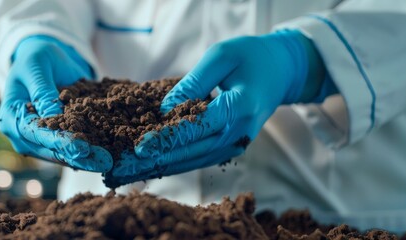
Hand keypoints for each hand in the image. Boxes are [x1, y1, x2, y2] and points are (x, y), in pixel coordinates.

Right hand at [0, 36, 112, 171]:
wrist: (42, 62)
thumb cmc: (37, 59)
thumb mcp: (38, 67)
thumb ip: (43, 91)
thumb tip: (53, 117)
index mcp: (10, 116)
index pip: (35, 133)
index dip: (59, 141)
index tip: (83, 148)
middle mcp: (20, 135)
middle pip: (49, 151)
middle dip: (77, 157)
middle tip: (105, 162)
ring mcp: (36, 142)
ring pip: (61, 156)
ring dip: (85, 160)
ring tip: (109, 162)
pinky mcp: (53, 142)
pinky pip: (69, 152)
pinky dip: (87, 155)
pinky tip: (108, 155)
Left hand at [108, 30, 327, 183]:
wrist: (281, 71)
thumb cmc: (250, 57)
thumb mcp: (221, 57)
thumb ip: (193, 83)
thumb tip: (165, 111)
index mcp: (240, 108)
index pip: (196, 128)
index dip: (166, 139)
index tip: (139, 148)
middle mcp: (239, 133)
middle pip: (191, 153)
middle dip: (156, 161)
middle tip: (124, 168)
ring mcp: (236, 144)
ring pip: (193, 161)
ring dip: (161, 167)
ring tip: (131, 172)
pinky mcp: (230, 148)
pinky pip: (199, 158)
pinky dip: (174, 163)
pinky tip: (151, 166)